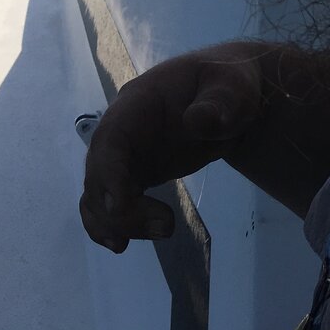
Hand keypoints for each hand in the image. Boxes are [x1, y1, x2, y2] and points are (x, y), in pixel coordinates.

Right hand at [79, 41, 272, 252]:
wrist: (230, 98)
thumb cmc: (228, 85)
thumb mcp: (232, 86)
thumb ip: (219, 102)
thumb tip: (197, 122)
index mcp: (136, 104)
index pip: (109, 141)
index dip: (108, 175)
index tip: (120, 206)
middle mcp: (120, 132)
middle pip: (99, 176)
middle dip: (120, 210)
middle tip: (167, 226)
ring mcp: (124, 156)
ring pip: (97, 196)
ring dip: (116, 224)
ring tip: (163, 232)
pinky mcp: (134, 175)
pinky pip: (108, 204)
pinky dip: (109, 226)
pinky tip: (122, 245)